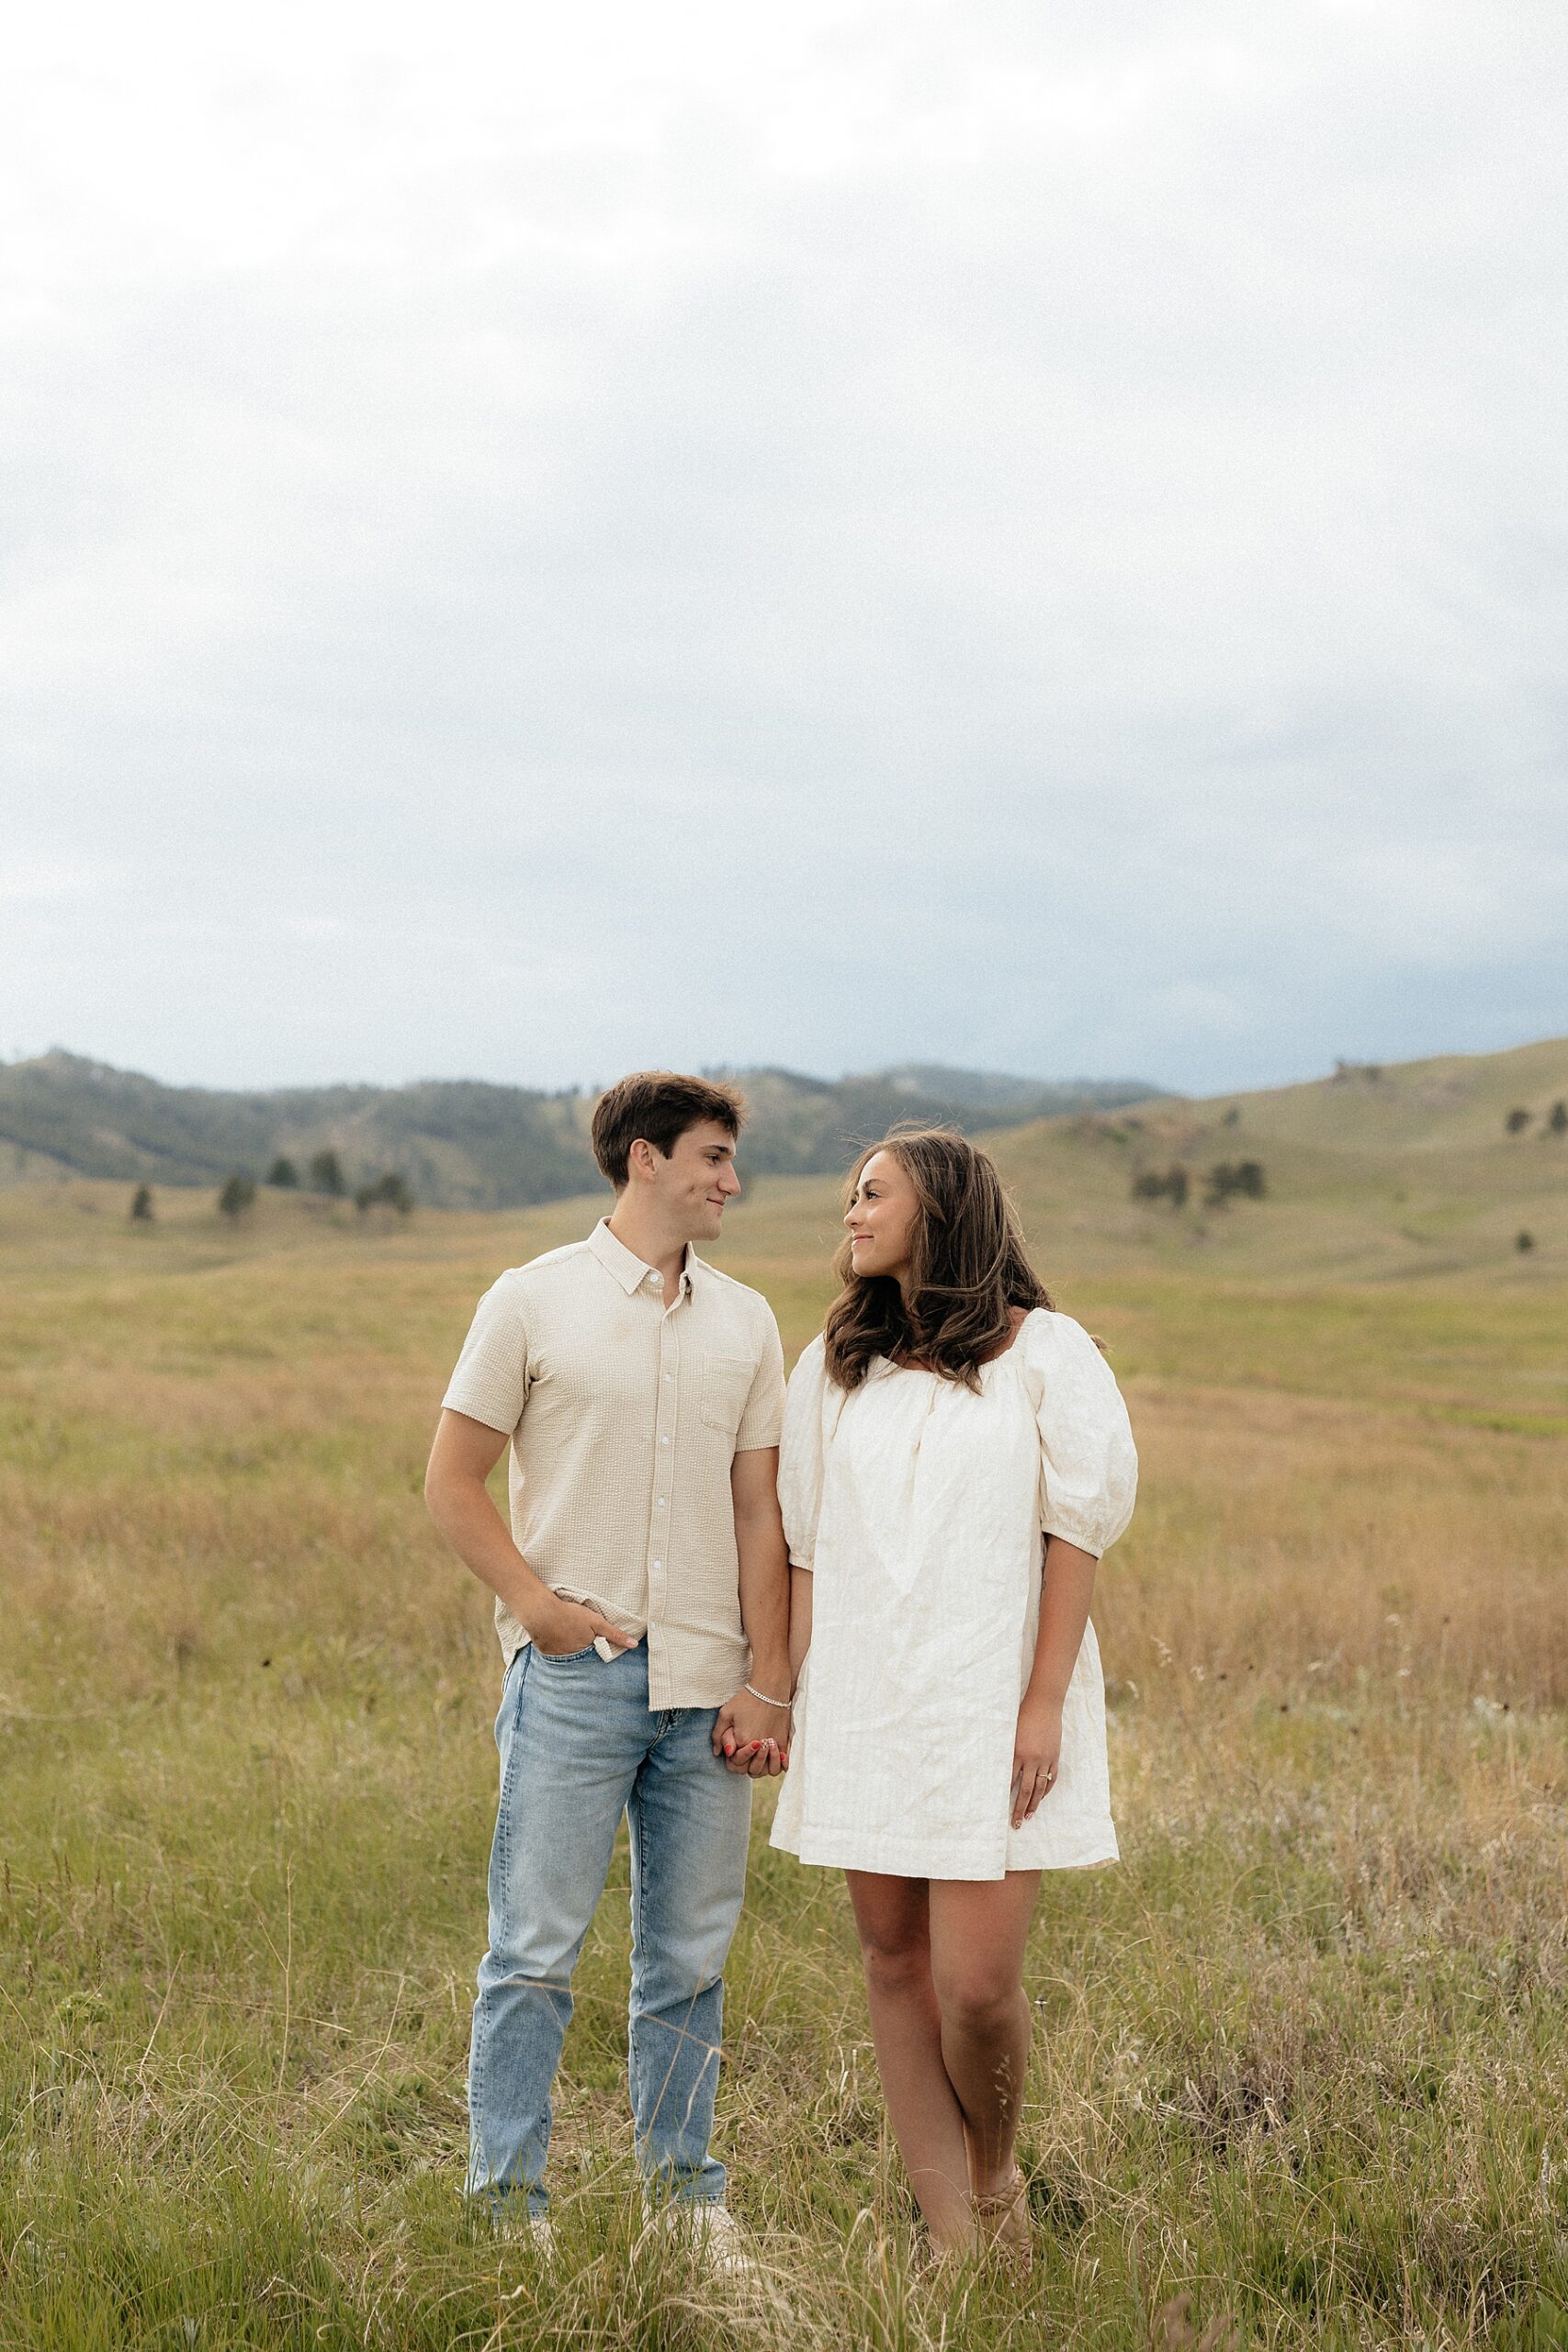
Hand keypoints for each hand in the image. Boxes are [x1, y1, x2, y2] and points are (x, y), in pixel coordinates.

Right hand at [531, 1597, 637, 1656]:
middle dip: (584, 1655)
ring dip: (570, 1652)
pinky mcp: (546, 1654)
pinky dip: (557, 1649)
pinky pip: (555, 1655)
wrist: (541, 1612)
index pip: (596, 1658)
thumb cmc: (570, 1615)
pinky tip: (557, 1639)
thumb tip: (634, 1645)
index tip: (597, 1649)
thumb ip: (615, 1634)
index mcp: (586, 1653)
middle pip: (582, 1660)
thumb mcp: (596, 1622)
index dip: (597, 1653)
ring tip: (568, 1638)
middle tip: (580, 1639)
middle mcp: (572, 1660)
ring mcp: (558, 1658)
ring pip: (568, 1658)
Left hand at [713, 1687, 791, 1775]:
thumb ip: (718, 1735)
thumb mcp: (726, 1713)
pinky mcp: (784, 1741)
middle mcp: (758, 1746)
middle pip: (751, 1770)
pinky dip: (779, 1765)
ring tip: (759, 1757)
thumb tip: (718, 1753)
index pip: (735, 1764)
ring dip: (763, 1768)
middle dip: (746, 1765)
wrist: (770, 1687)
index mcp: (742, 1740)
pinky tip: (775, 1759)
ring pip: (768, 1771)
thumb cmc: (746, 1698)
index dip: (732, 1759)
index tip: (734, 1750)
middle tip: (745, 1754)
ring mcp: (773, 1745)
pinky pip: (783, 1763)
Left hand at [1011, 1692, 1061, 1827]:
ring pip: (1039, 1788)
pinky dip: (1046, 1790)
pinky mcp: (1055, 1757)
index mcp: (1017, 1752)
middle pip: (1025, 1790)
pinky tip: (1041, 1799)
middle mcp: (1031, 1759)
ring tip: (1028, 1817)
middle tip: (1015, 1824)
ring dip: (1033, 1804)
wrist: (1044, 1704)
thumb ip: (1008, 1752)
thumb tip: (1001, 1770)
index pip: (1009, 1781)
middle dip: (1019, 1809)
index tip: (1000, 1809)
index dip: (1004, 1797)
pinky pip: (1051, 1778)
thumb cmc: (1023, 1716)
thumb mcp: (1011, 1733)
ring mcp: (1045, 1759)